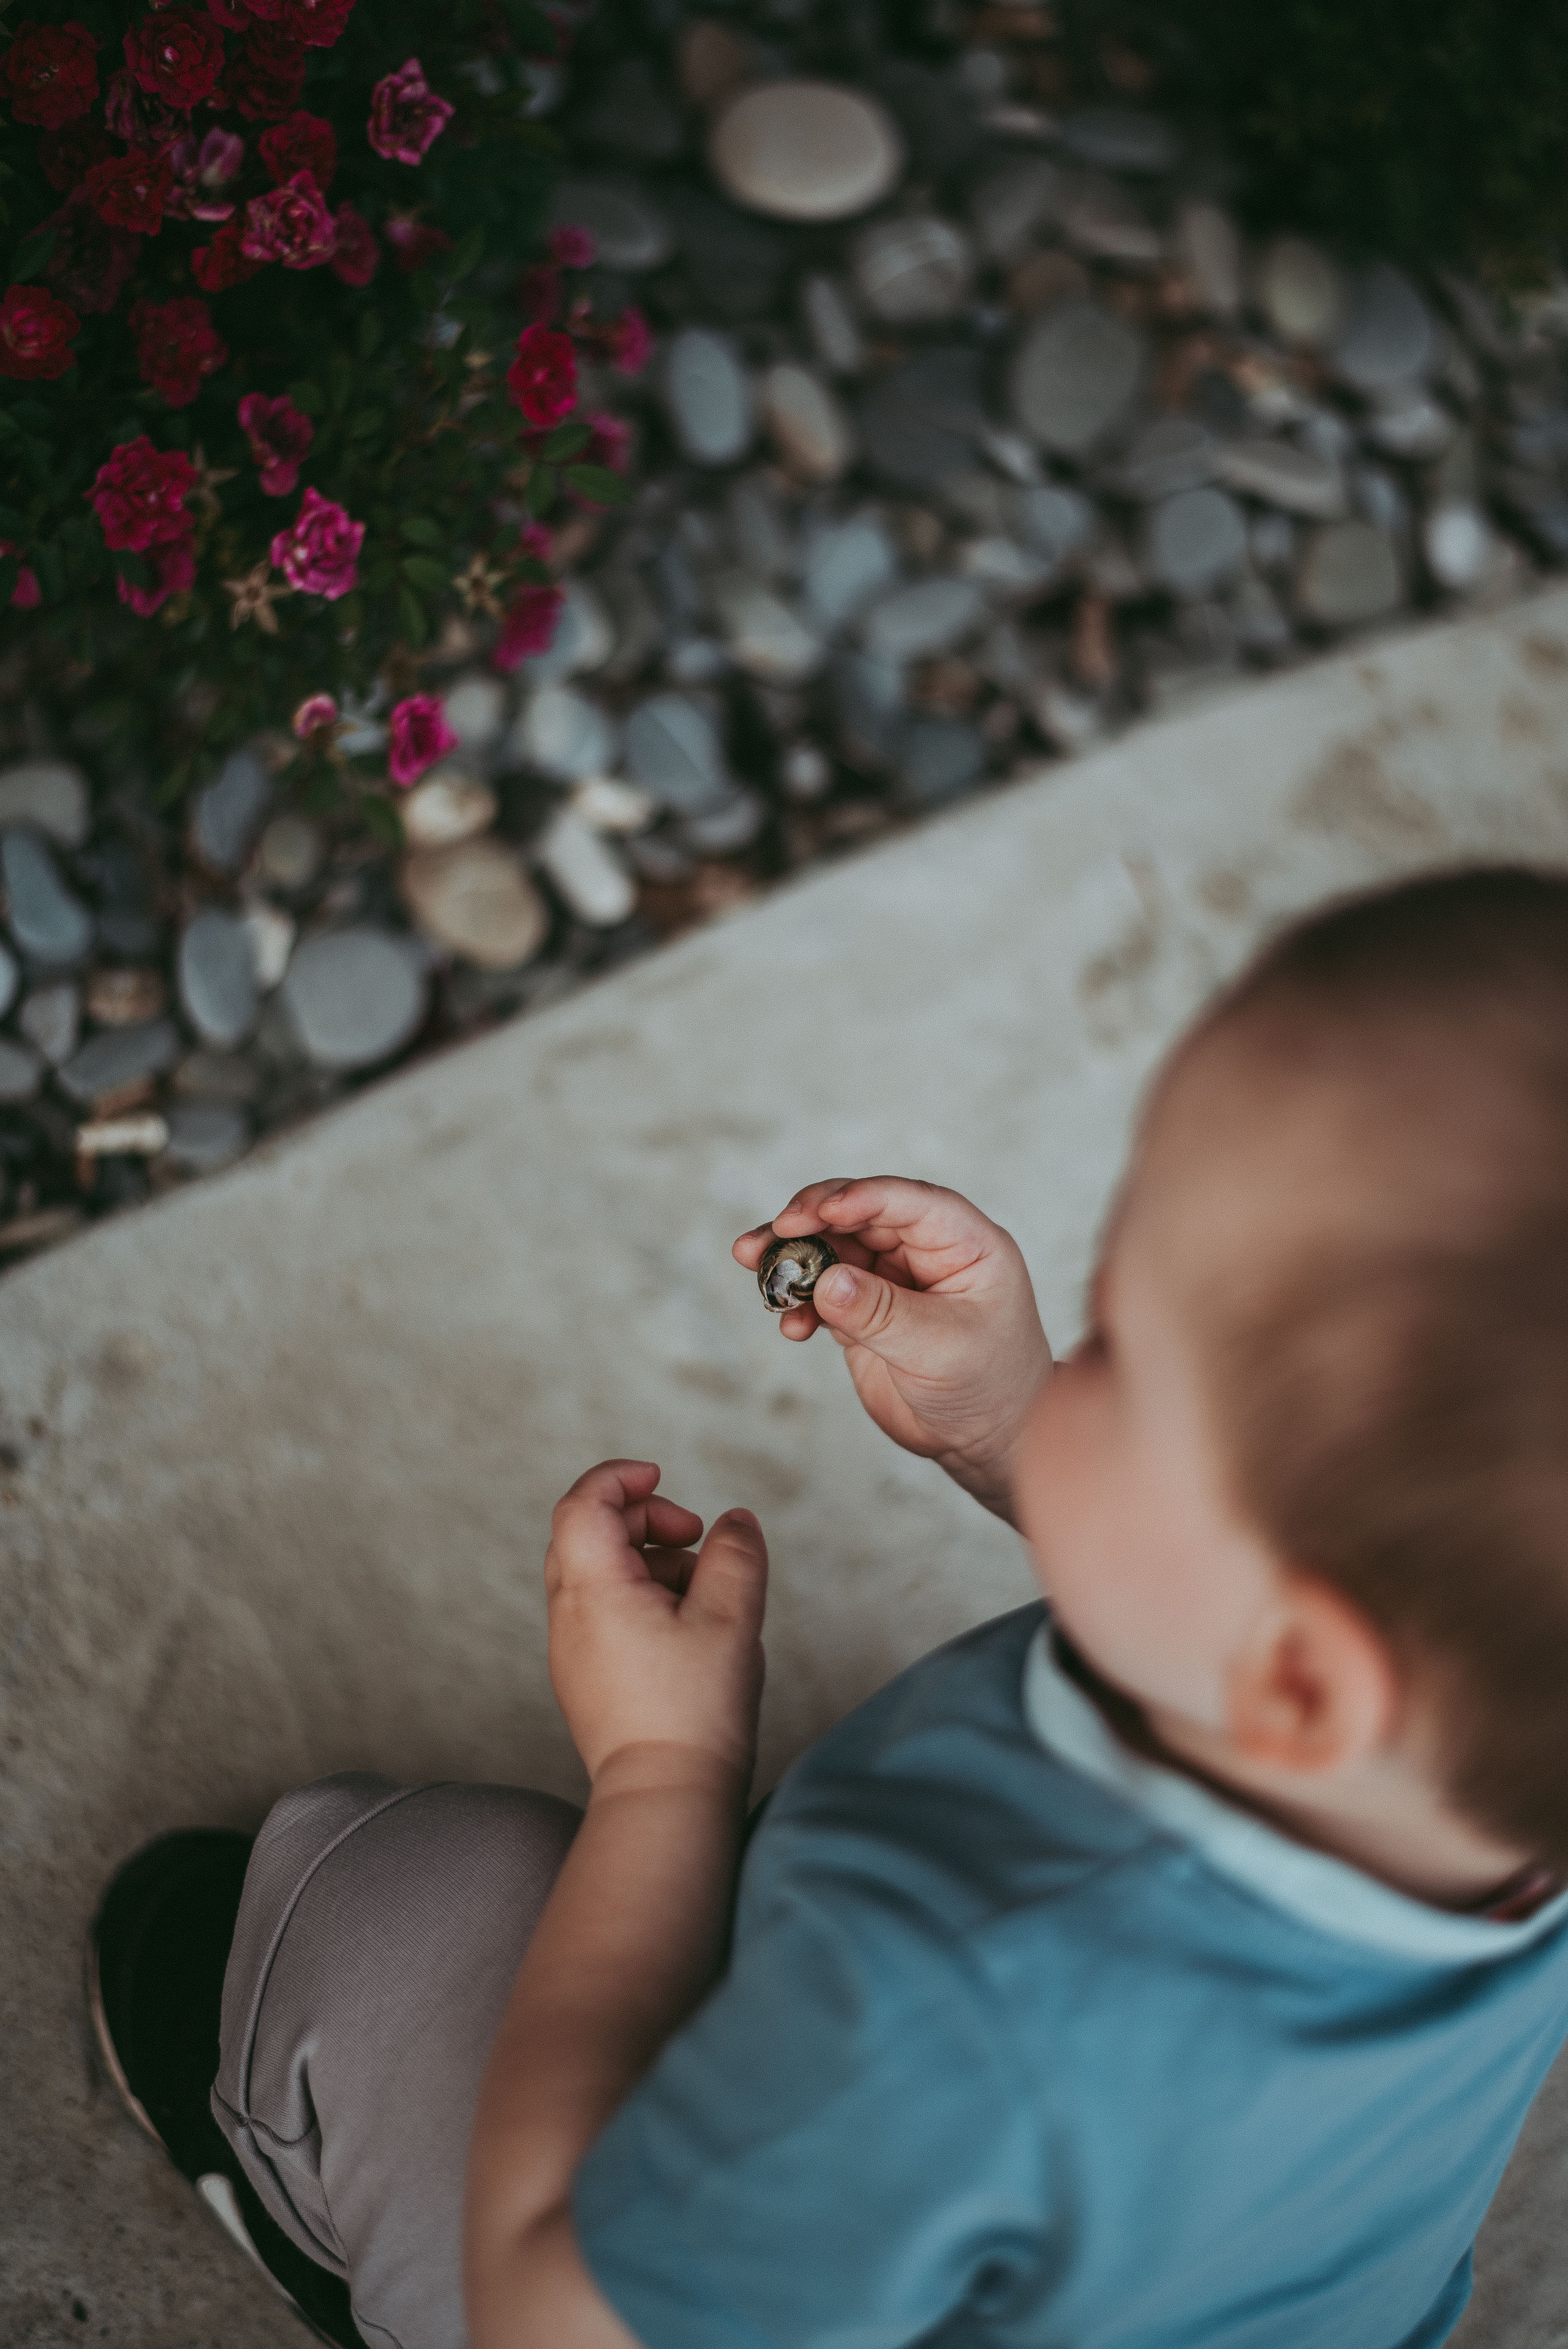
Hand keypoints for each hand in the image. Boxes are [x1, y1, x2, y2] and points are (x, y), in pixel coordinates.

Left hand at [545, 1460, 766, 1786]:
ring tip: (703, 1591)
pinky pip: (602, 1612)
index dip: (620, 1477)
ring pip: (597, 1574)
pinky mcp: (584, 1677)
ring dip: (649, 1561)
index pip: (582, 1503)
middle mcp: (568, 1615)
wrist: (665, 1796)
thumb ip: (735, 1555)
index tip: (663, 1476)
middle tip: (695, 1538)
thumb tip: (735, 1521)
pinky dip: (641, 1597)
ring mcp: (571, 1649)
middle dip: (644, 1519)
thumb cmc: (695, 1710)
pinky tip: (687, 1628)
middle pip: (587, 1532)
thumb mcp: (731, 1617)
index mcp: (593, 1589)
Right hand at [734, 1178, 1051, 1521]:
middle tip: (771, 1233)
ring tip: (754, 1263)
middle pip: (859, 1216)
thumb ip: (882, 1312)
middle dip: (810, 1221)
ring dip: (792, 1257)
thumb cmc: (988, 1387)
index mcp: (964, 1242)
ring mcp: (891, 1280)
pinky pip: (822, 1293)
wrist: (985, 1443)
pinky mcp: (865, 1312)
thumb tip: (826, 1280)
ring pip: (833, 1250)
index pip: (907, 1202)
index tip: (816, 1213)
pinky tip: (790, 1326)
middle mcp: (925, 1251)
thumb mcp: (940, 1347)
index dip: (860, 1198)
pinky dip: (799, 1303)